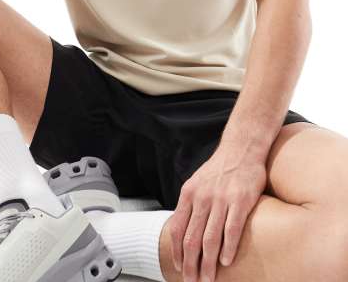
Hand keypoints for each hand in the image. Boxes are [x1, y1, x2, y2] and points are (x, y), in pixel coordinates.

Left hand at [168, 148, 266, 281]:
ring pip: (210, 239)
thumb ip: (190, 205)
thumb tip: (183, 230)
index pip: (177, 229)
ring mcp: (221, 199)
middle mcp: (202, 197)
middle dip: (191, 265)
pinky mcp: (240, 201)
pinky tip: (227, 262)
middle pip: (192, 239)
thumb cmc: (220, 168)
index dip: (177, 252)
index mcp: (189, 193)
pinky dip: (228, 249)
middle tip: (193, 281)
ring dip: (209, 264)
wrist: (241, 148)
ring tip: (209, 279)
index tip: (178, 268)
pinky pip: (232, 230)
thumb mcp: (197, 182)